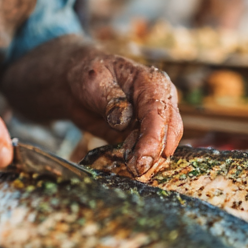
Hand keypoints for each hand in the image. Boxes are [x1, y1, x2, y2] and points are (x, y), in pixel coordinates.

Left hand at [64, 47, 182, 176]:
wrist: (77, 85)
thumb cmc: (89, 76)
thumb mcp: (94, 81)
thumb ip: (111, 100)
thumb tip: (124, 121)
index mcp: (152, 83)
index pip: (159, 113)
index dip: (153, 139)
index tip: (142, 160)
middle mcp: (160, 102)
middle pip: (170, 133)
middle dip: (155, 154)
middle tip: (135, 171)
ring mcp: (154, 121)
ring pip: (163, 147)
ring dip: (149, 161)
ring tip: (129, 170)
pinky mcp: (143, 137)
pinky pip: (148, 154)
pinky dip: (140, 163)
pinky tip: (126, 168)